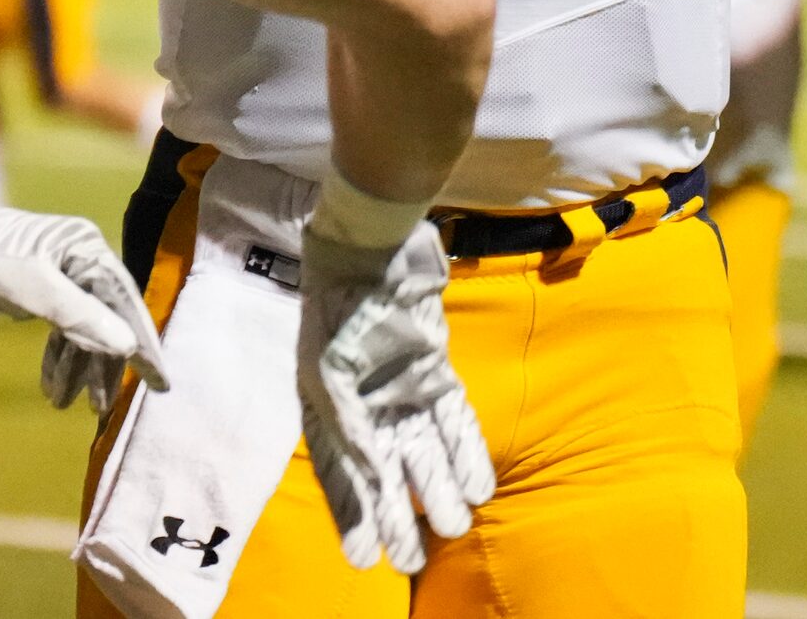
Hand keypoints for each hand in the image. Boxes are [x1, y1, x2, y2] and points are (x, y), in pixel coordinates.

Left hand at [0, 180, 169, 411]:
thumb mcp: (34, 289)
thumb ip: (80, 317)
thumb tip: (127, 345)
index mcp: (88, 250)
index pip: (126, 301)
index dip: (144, 343)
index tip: (160, 382)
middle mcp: (84, 261)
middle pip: (107, 320)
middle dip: (102, 366)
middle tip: (101, 409)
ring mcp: (66, 276)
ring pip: (84, 329)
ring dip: (76, 368)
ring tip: (63, 405)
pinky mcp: (47, 291)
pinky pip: (64, 329)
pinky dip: (58, 358)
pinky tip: (50, 387)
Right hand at [296, 222, 492, 574]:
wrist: (371, 247)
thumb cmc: (339, 307)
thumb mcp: (330, 370)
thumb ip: (348, 426)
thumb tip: (371, 472)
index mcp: (327, 410)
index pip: (340, 475)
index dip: (351, 517)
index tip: (363, 559)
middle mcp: (365, 406)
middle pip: (385, 472)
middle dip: (396, 517)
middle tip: (411, 560)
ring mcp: (401, 388)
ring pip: (423, 451)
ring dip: (437, 489)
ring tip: (453, 527)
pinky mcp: (434, 370)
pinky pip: (453, 418)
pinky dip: (465, 450)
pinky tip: (479, 484)